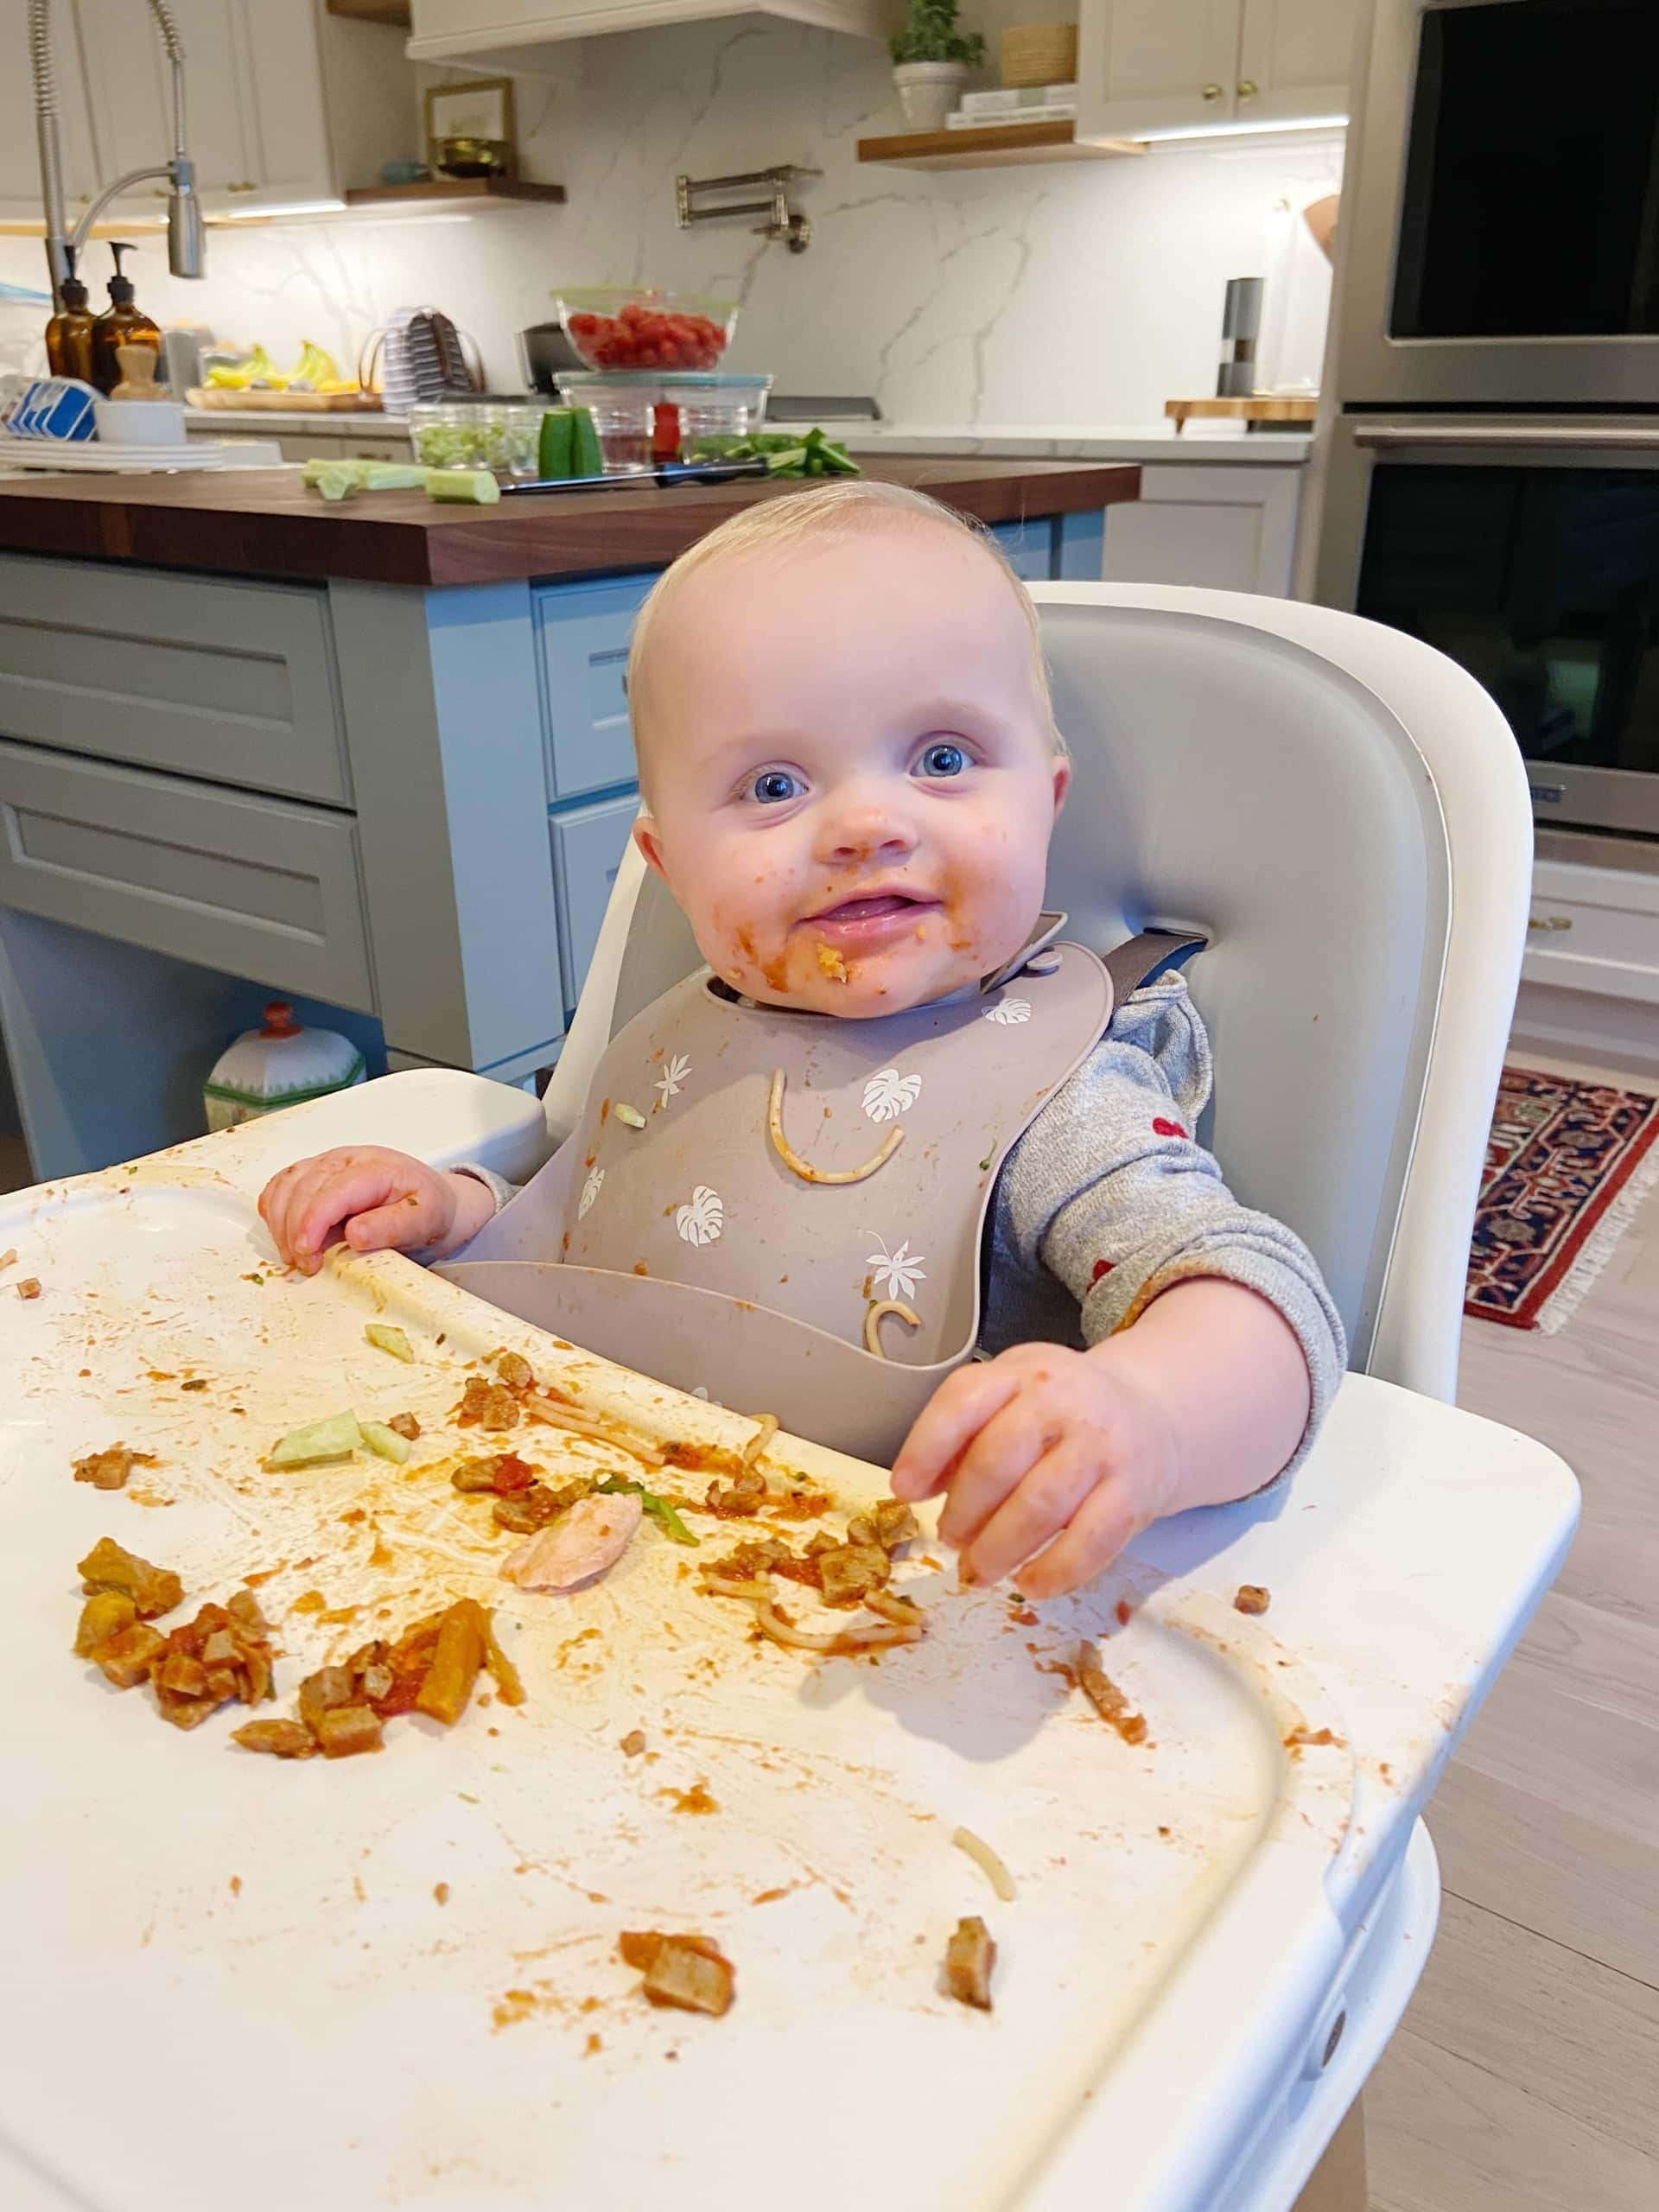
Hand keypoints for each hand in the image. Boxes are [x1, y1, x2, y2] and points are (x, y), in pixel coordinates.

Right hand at [257, 1146, 477, 1275]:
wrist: (430, 1203)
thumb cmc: (426, 1210)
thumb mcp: (424, 1221)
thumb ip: (391, 1226)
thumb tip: (356, 1234)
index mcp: (377, 1167)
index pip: (334, 1189)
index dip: (313, 1221)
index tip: (307, 1252)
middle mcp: (347, 1160)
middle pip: (303, 1187)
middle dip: (295, 1230)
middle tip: (305, 1264)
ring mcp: (327, 1165)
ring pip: (286, 1186)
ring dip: (281, 1223)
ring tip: (296, 1256)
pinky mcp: (313, 1176)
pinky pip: (280, 1187)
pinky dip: (275, 1212)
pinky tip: (286, 1235)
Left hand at [890, 1340, 1180, 1598]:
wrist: (1153, 1415)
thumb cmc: (1062, 1415)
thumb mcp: (1012, 1399)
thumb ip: (964, 1434)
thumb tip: (914, 1488)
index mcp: (1022, 1372)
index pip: (964, 1401)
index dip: (925, 1448)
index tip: (903, 1491)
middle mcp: (1064, 1402)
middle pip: (997, 1461)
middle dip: (963, 1512)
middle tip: (950, 1539)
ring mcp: (1102, 1447)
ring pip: (1040, 1506)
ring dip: (999, 1549)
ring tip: (978, 1570)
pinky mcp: (1134, 1492)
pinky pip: (1091, 1541)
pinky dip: (1055, 1571)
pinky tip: (1030, 1586)